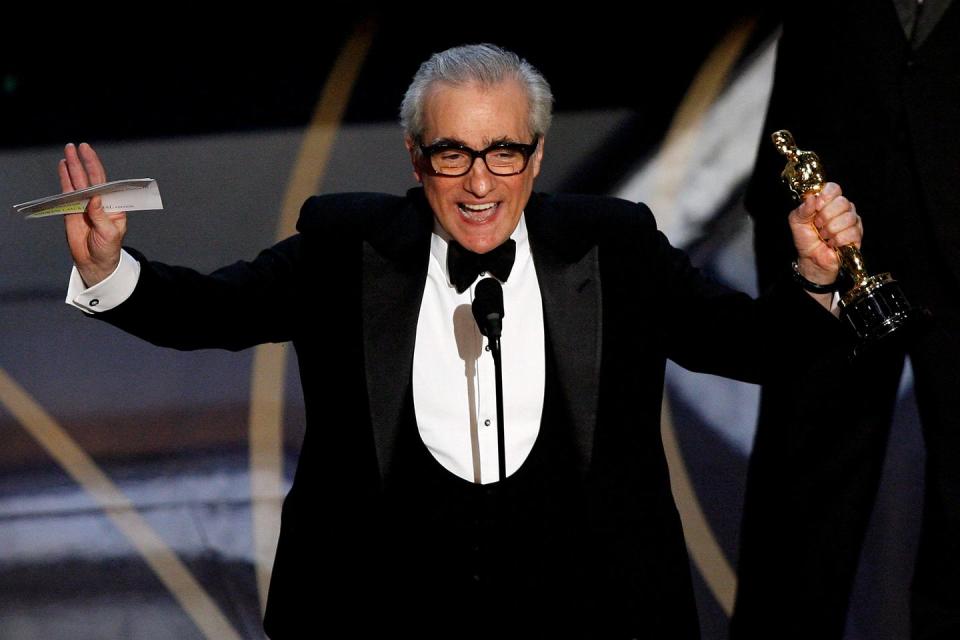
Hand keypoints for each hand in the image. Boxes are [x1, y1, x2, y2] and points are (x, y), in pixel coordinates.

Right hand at [60, 142, 126, 285]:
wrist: (95, 262)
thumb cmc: (108, 248)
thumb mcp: (109, 234)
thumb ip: (101, 217)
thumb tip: (94, 199)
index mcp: (113, 204)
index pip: (106, 182)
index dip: (99, 168)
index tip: (93, 155)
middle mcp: (99, 201)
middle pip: (91, 177)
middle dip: (84, 161)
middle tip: (78, 146)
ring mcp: (85, 204)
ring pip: (78, 182)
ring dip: (73, 166)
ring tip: (68, 150)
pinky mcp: (73, 209)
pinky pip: (68, 192)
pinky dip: (65, 179)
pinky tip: (63, 167)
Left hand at [788, 181, 861, 289]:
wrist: (811, 259)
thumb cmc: (806, 239)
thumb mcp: (797, 222)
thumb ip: (802, 209)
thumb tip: (810, 197)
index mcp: (828, 202)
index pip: (834, 188)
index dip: (826, 195)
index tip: (817, 206)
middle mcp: (842, 209)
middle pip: (842, 202)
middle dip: (826, 216)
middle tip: (818, 225)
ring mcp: (852, 221)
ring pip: (848, 218)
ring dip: (831, 229)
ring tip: (823, 235)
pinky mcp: (857, 235)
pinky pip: (852, 232)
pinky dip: (838, 239)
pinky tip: (832, 243)